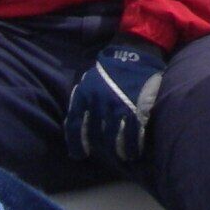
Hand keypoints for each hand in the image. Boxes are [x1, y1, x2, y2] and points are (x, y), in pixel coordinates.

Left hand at [65, 36, 165, 164]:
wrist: (135, 52)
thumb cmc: (111, 69)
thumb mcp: (90, 81)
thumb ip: (83, 100)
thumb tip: (76, 123)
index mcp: (84, 95)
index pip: (74, 126)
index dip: (76, 144)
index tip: (80, 154)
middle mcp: (98, 103)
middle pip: (95, 135)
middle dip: (100, 148)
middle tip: (105, 156)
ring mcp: (117, 107)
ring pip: (114, 138)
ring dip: (117, 151)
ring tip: (121, 157)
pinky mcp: (136, 109)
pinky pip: (132, 135)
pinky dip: (132, 147)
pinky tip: (133, 152)